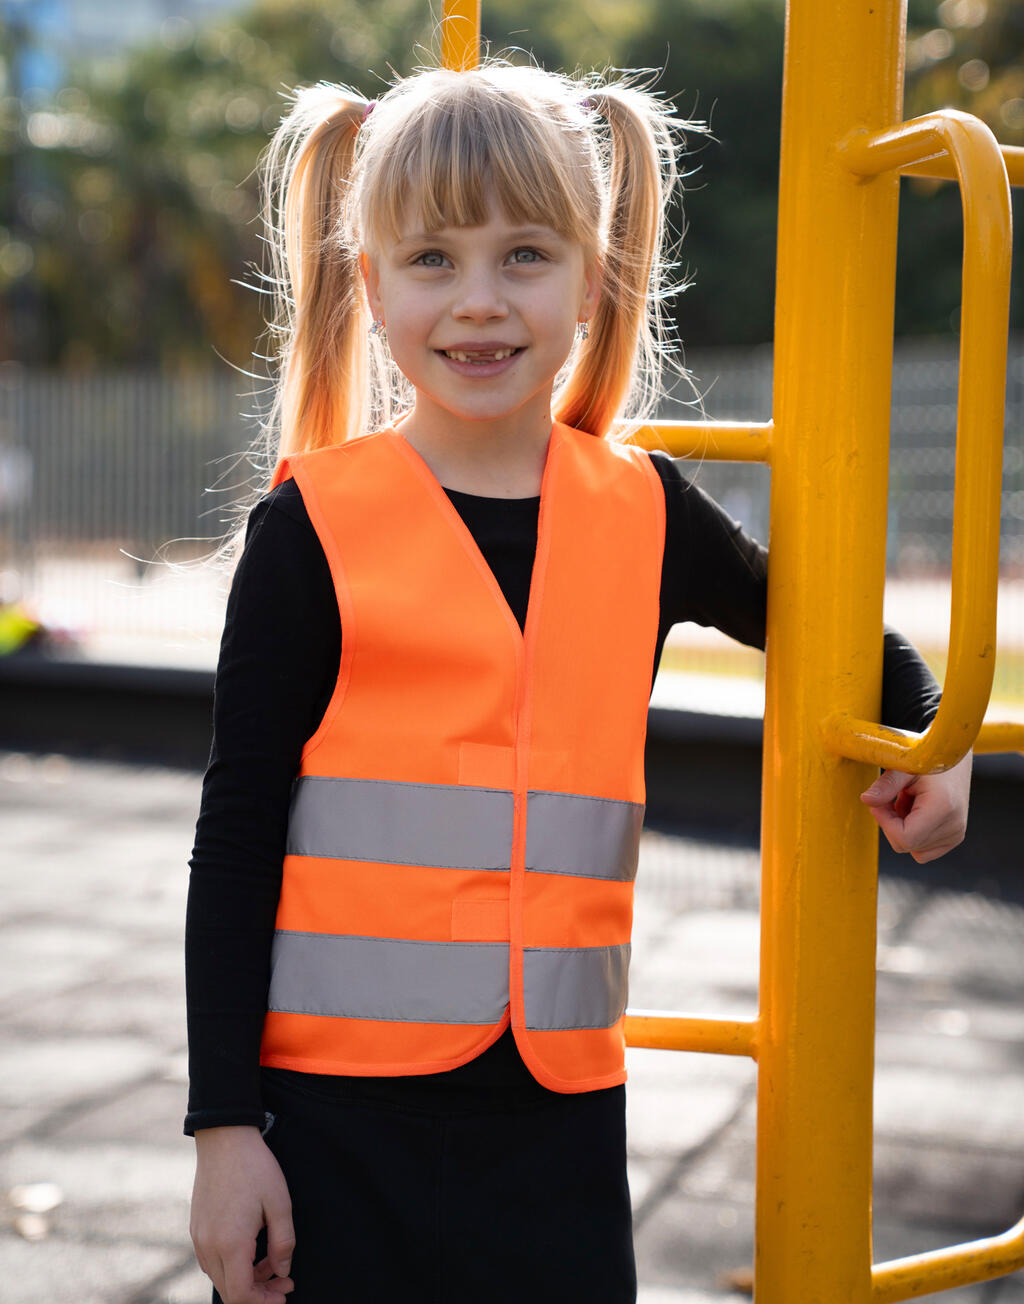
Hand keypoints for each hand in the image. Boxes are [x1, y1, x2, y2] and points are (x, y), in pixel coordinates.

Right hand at [190, 1125, 294, 1303]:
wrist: (224, 1138)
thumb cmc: (255, 1167)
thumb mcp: (280, 1203)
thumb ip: (283, 1243)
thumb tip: (283, 1271)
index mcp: (230, 1243)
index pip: (241, 1295)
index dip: (264, 1302)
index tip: (284, 1292)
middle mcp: (208, 1246)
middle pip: (229, 1291)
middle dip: (259, 1293)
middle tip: (284, 1281)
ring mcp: (198, 1238)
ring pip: (220, 1277)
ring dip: (246, 1279)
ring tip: (272, 1262)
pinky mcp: (196, 1228)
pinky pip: (212, 1260)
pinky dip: (233, 1265)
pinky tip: (253, 1250)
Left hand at [860, 750, 971, 863]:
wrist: (953, 756)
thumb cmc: (928, 758)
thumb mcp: (903, 766)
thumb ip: (885, 785)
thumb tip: (865, 800)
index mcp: (942, 808)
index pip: (904, 838)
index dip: (885, 823)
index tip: (880, 803)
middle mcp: (954, 825)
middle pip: (905, 845)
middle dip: (891, 823)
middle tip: (891, 798)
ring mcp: (956, 834)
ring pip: (913, 848)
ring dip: (901, 828)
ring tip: (907, 801)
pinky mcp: (954, 837)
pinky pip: (923, 849)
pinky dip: (913, 834)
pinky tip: (915, 811)